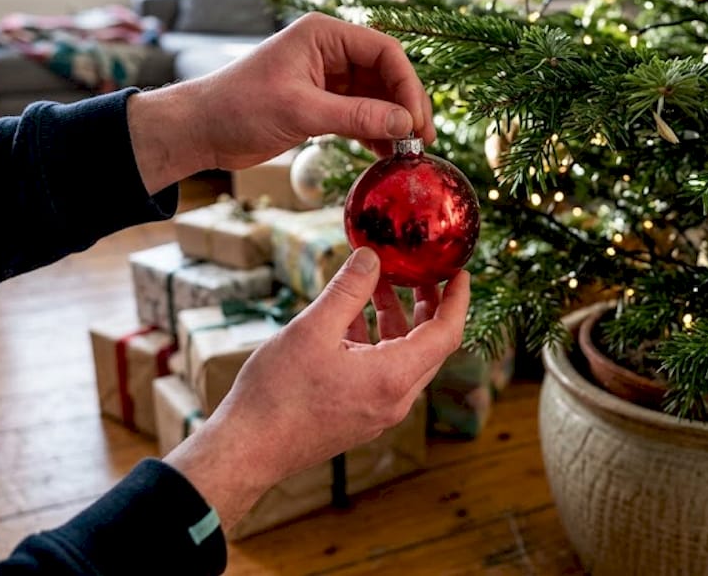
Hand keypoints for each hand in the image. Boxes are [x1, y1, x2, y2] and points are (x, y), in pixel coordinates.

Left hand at [128, 13, 436, 193]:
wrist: (200, 130)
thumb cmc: (239, 107)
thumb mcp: (300, 111)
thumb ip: (355, 115)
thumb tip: (405, 123)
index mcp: (324, 35)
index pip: (384, 51)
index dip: (407, 85)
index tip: (416, 122)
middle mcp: (331, 51)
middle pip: (387, 74)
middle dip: (405, 106)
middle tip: (421, 142)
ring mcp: (328, 78)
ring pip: (377, 96)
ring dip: (393, 122)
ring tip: (407, 153)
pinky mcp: (322, 103)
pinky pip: (361, 114)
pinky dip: (375, 132)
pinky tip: (387, 154)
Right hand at [162, 248, 469, 528]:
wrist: (247, 450)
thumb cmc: (277, 394)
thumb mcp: (312, 329)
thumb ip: (347, 290)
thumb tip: (372, 257)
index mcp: (392, 378)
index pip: (446, 334)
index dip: (457, 299)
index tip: (460, 271)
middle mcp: (393, 399)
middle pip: (428, 345)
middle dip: (426, 304)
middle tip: (417, 270)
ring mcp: (377, 411)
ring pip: (401, 357)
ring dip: (394, 320)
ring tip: (374, 284)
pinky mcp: (359, 415)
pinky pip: (380, 372)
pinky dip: (373, 341)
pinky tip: (347, 318)